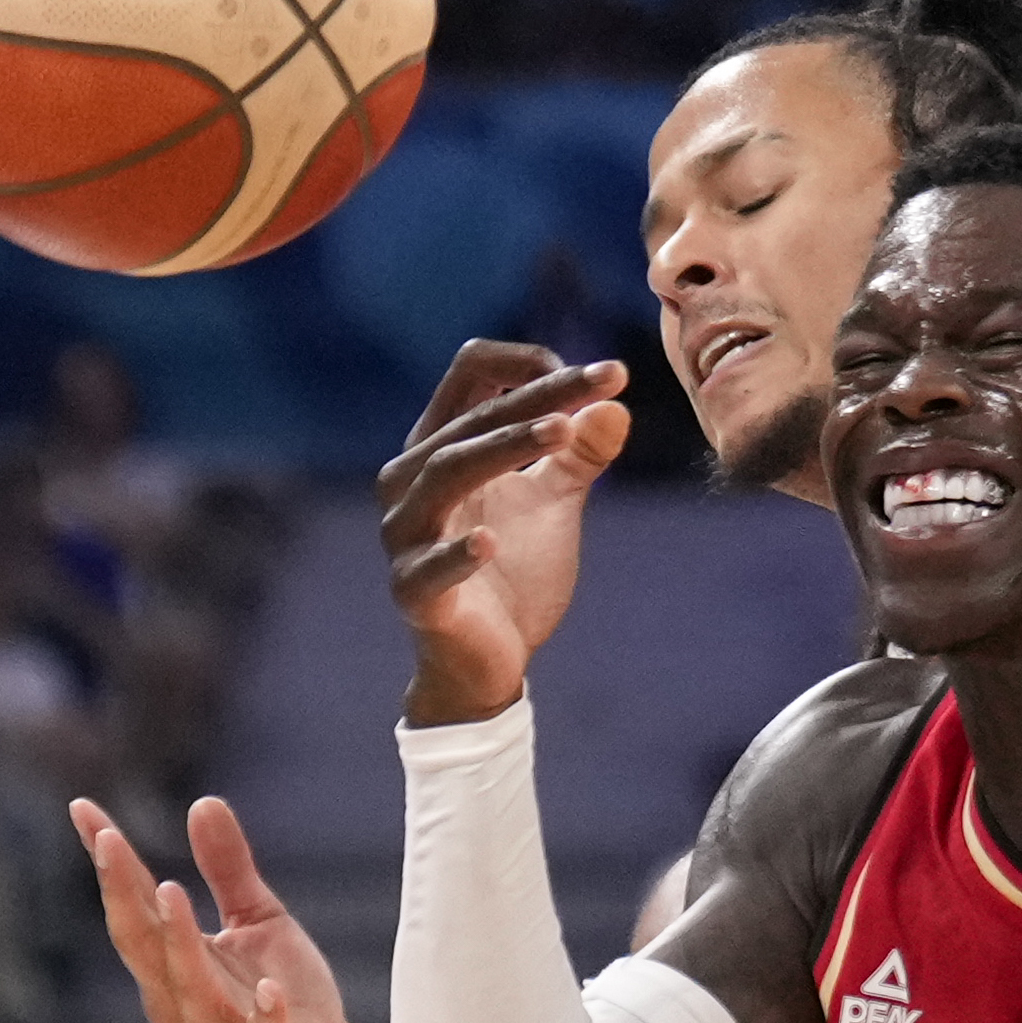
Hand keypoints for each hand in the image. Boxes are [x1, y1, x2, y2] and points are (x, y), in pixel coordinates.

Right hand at [67, 794, 398, 1022]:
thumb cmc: (285, 993)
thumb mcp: (260, 919)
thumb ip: (228, 869)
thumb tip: (203, 801)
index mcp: (176, 966)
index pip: (132, 907)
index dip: (109, 861)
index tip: (83, 809)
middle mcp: (182, 1005)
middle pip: (142, 946)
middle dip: (121, 893)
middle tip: (107, 839)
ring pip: (186, 993)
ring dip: (177, 944)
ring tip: (170, 891)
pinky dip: (263, 1017)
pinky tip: (268, 990)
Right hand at [377, 339, 633, 727]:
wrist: (492, 660)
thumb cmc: (514, 570)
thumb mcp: (554, 502)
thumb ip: (580, 454)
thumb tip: (615, 405)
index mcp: (441, 445)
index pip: (472, 373)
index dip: (530, 362)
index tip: (601, 374)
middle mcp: (411, 480)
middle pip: (471, 420)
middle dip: (539, 398)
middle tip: (599, 386)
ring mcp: (406, 536)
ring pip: (446, 474)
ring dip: (504, 449)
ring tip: (562, 432)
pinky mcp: (413, 593)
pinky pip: (427, 569)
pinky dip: (456, 554)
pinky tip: (490, 542)